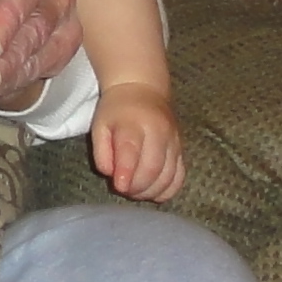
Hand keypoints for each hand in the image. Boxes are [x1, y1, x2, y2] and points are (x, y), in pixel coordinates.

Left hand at [91, 84, 185, 202]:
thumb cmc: (117, 110)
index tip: (118, 186)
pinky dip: (167, 190)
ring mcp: (173, 142)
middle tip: (124, 189)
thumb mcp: (99, 125)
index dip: (126, 172)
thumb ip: (101, 151)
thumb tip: (109, 174)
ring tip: (135, 191)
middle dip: (137, 187)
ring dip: (150, 191)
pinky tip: (153, 191)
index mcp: (134, 124)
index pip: (132, 151)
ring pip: (168, 177)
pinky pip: (180, 177)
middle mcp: (159, 132)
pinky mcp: (181, 150)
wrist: (144, 90)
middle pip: (153, 168)